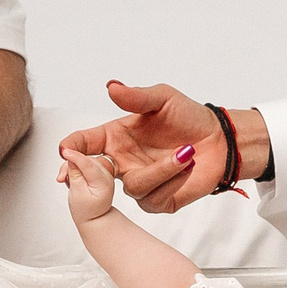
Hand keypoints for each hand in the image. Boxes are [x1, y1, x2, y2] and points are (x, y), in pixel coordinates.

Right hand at [56, 147, 117, 222]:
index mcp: (104, 182)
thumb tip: (71, 159)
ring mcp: (103, 172)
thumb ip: (75, 175)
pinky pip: (85, 163)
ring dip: (71, 167)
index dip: (76, 157)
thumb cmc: (87, 211)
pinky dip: (75, 167)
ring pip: (84, 160)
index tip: (65, 152)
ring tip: (65, 180)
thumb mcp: (77, 194)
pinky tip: (70, 176)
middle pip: (85, 160)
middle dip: (70, 165)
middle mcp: (106, 174)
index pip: (89, 165)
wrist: (95, 217)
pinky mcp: (97, 170)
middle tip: (61, 177)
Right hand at [57, 81, 246, 213]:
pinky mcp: (159, 201)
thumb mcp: (162, 98)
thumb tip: (112, 86)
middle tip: (111, 162)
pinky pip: (155, 199)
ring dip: (162, 170)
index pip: (84, 144)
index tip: (66, 151)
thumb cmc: (189, 117)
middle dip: (95, 173)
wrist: (220, 140)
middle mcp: (123, 163)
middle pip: (94, 176)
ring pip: (133, 187)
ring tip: (186, 152)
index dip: (71, 149)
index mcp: (116, 138)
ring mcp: (140, 184)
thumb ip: (136, 97)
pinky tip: (189, 167)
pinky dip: (174, 182)